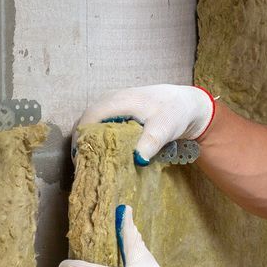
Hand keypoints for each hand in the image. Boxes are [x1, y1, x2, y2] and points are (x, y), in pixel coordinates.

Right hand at [76, 84, 217, 165]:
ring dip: (89, 142)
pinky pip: (99, 125)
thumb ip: (151, 142)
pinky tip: (103, 154)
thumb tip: (137, 159)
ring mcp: (112, 104)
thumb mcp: (165, 127)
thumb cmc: (175, 112)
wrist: (186, 104)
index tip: (81, 161)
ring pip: (91, 124)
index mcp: (117, 101)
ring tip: (92, 163)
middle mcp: (110, 100)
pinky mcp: (116, 111)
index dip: (81, 140)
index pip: (88, 120)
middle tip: (85, 167)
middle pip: (85, 122)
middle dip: (82, 144)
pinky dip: (97, 139)